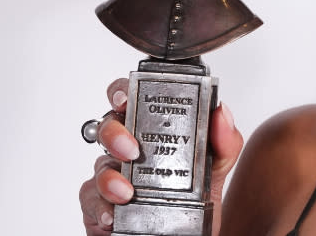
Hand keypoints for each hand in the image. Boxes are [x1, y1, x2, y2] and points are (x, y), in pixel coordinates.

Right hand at [79, 78, 243, 235]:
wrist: (185, 234)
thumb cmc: (195, 198)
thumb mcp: (215, 169)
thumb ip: (224, 142)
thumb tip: (221, 115)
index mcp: (151, 132)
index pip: (131, 101)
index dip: (122, 93)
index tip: (125, 98)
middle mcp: (127, 150)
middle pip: (108, 127)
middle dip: (115, 134)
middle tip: (131, 149)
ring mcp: (112, 176)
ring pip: (98, 166)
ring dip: (109, 178)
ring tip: (126, 192)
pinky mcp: (100, 204)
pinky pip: (91, 200)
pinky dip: (100, 206)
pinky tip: (113, 213)